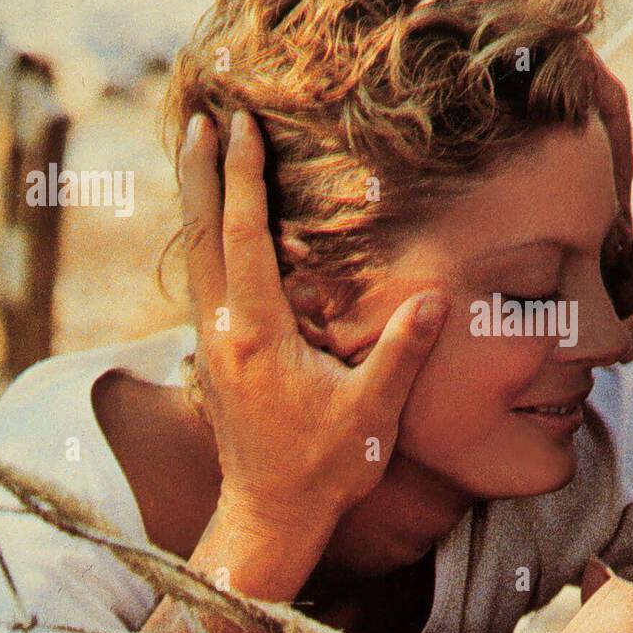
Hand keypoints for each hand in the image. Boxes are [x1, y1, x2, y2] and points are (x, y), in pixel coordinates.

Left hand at [180, 110, 448, 530]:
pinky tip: (217, 226)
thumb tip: (435, 298)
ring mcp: (213, 343)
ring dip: (198, 200)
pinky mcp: (216, 356)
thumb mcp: (372, 412)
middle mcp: (223, 331)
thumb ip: (401, 351)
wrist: (270, 517)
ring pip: (196, 255)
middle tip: (201, 115)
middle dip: (201, 170)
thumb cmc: (324, 468)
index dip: (243, 177)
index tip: (240, 126)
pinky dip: (207, 237)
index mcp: (257, 334)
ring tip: (198, 153)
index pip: (244, 236)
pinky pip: (205, 278)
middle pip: (202, 234)